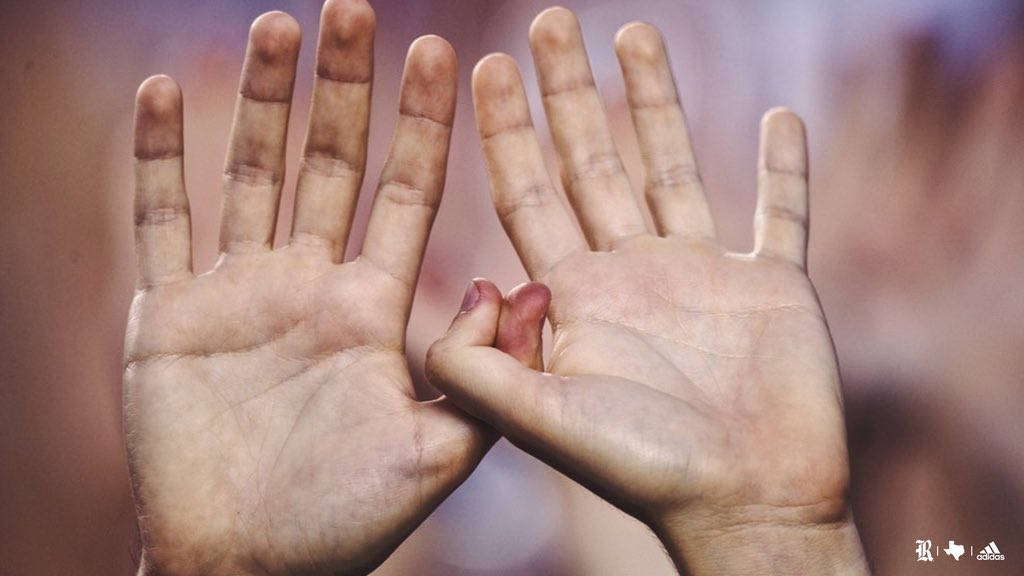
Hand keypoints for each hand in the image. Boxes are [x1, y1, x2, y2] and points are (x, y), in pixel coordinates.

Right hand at [124, 3, 489, 574]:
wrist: (253, 564)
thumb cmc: (348, 519)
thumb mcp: (441, 451)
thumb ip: (488, 374)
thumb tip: (523, 287)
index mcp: (373, 307)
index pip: (405, 194)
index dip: (421, 126)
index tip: (439, 53)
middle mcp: (310, 285)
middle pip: (330, 165)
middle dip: (343, 90)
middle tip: (354, 9)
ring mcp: (239, 292)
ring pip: (253, 175)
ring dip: (262, 103)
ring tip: (280, 26)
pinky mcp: (170, 314)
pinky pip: (162, 221)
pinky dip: (159, 160)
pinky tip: (165, 94)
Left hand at [426, 8, 868, 574]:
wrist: (743, 505)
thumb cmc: (642, 471)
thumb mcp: (537, 421)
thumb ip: (474, 364)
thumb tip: (468, 283)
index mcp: (574, 296)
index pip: (527, 194)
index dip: (506, 131)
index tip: (489, 63)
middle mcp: (631, 273)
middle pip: (591, 163)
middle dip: (569, 92)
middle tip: (550, 19)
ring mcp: (703, 274)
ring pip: (674, 166)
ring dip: (657, 102)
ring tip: (635, 33)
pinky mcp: (773, 284)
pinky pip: (780, 211)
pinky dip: (784, 166)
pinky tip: (780, 115)